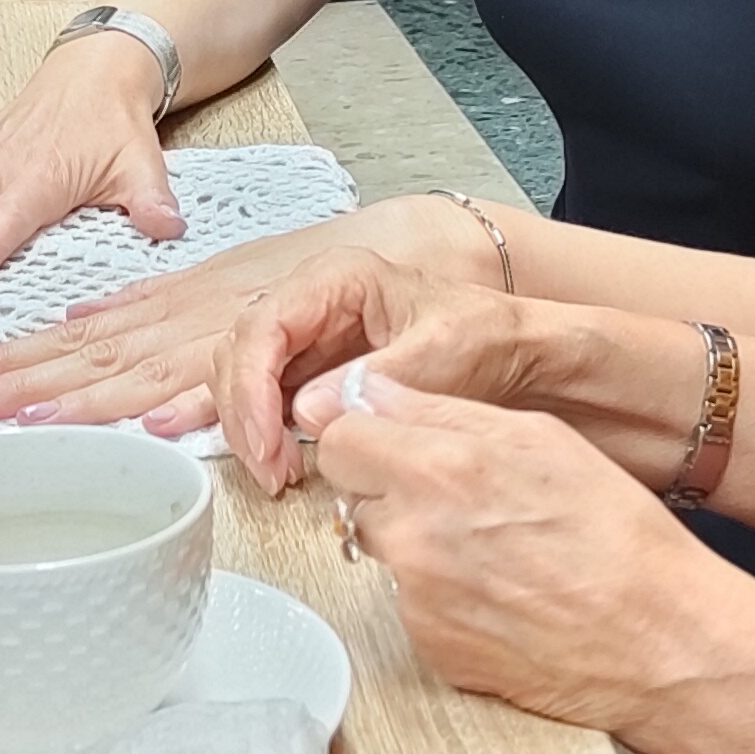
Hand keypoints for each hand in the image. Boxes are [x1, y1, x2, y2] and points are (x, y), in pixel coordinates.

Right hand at [0, 196, 501, 437]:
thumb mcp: (446, 340)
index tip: (200, 449)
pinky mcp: (223, 292)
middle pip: (145, 341)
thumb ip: (382, 380)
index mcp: (302, 299)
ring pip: (130, 332)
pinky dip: (102, 327)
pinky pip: (150, 311)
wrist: (448, 246)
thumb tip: (316, 416)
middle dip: (59, 380)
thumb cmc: (445, 298)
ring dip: (56, 361)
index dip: (229, 410)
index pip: (239, 356)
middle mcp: (245, 295)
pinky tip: (63, 335)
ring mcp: (226, 292)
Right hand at [214, 239, 531, 490]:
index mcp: (337, 278)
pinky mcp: (311, 369)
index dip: (251, 387)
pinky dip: (256, 430)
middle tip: (271, 471)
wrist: (515, 352)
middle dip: (245, 415)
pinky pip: (263, 395)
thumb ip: (370, 381)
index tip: (265, 442)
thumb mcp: (437, 357)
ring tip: (275, 474)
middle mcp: (312, 300)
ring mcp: (308, 335)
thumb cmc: (484, 337)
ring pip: (242, 374)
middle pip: (240, 350)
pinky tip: (262, 459)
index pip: (263, 325)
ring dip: (247, 427)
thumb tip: (305, 411)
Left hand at [305, 363, 754, 735]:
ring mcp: (415, 599)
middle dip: (391, 490)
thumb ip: (444, 411)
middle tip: (457, 498)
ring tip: (492, 551)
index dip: (367, 437)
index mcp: (441, 468)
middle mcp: (413, 536)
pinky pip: (411, 604)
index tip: (395, 443)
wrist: (655, 640)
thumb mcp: (542, 439)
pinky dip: (442, 596)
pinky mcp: (428, 647)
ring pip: (385, 551)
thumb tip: (372, 393)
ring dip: (416, 543)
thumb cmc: (616, 533)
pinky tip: (499, 595)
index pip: (339, 440)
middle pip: (354, 497)